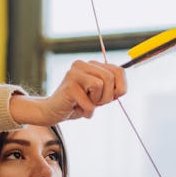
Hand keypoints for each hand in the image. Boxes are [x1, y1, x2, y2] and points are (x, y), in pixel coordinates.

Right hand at [11, 60, 126, 124]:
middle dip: (107, 97)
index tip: (110, 97)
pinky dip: (87, 111)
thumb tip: (121, 89)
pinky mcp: (69, 85)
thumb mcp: (99, 95)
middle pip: (110, 78)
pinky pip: (89, 102)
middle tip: (95, 103)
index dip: (120, 88)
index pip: (119, 71)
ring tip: (84, 104)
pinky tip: (77, 109)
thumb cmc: (79, 103)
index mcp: (92, 64)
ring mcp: (74, 73)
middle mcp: (82, 64)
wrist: (54, 111)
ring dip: (96, 103)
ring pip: (101, 85)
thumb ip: (111, 88)